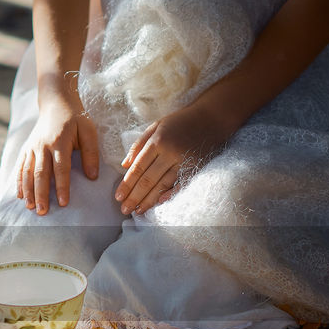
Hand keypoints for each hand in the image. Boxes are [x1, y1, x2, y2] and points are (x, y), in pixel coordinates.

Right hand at [16, 95, 99, 214]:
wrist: (56, 102)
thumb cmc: (75, 118)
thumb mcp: (88, 131)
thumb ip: (91, 154)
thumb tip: (92, 176)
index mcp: (60, 142)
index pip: (61, 169)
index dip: (62, 187)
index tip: (63, 203)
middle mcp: (43, 146)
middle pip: (41, 174)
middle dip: (41, 194)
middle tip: (43, 211)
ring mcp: (32, 147)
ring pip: (28, 172)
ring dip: (28, 191)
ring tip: (30, 207)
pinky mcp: (26, 148)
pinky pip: (20, 167)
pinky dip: (19, 182)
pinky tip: (19, 195)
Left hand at [115, 102, 236, 214]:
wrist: (211, 118)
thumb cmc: (179, 122)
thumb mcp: (155, 126)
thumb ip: (138, 145)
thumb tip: (124, 165)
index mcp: (157, 142)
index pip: (138, 168)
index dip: (127, 184)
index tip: (118, 197)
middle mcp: (170, 153)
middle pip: (148, 180)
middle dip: (134, 197)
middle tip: (124, 209)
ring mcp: (184, 161)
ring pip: (163, 185)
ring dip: (149, 200)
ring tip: (138, 210)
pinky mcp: (196, 166)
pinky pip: (181, 184)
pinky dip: (170, 194)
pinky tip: (159, 203)